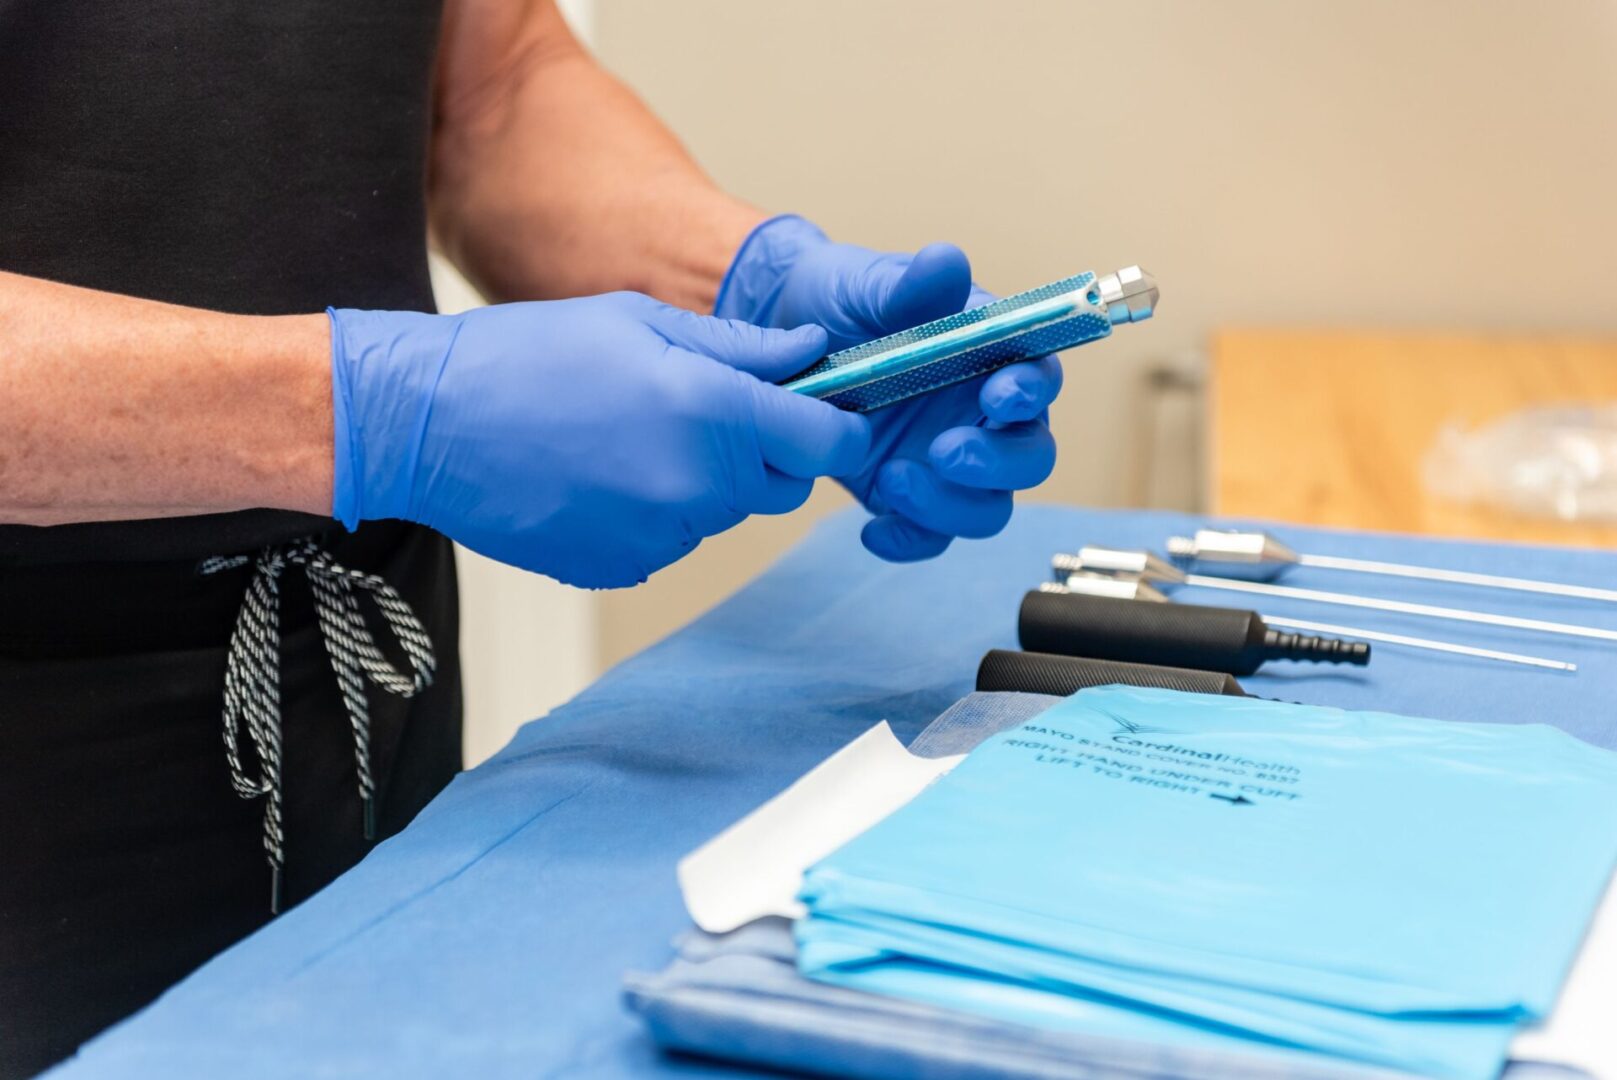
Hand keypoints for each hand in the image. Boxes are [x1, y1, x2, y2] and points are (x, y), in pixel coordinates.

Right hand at [327, 293, 870, 587]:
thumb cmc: (525, 357)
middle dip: (762, 450)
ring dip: (701, 480)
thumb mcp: (639, 323)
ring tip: (626, 434)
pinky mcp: (623, 568)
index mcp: (710, 413)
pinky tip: (599, 473)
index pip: (828, 443)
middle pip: (780, 484)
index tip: (827, 414)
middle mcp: (695, 487)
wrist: (423, 423)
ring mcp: (659, 537)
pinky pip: (672, 539)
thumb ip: (740, 348)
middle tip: (698, 406)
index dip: (837, 428)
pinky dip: (654, 511)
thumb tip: (812, 356)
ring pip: (722, 512)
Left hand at [715, 216, 1061, 560]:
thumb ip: (911, 283)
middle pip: (1029, 457)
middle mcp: (982, 415)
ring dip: (951, 506)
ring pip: (986, 508)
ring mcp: (947, 461)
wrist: (783, 333)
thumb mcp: (870, 284)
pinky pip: (928, 535)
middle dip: (998, 463)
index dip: (1031, 391)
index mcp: (991, 357)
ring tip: (892, 480)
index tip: (1000, 393)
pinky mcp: (907, 495)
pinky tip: (873, 528)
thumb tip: (946, 262)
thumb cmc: (843, 300)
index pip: (1038, 379)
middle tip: (945, 452)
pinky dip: (908, 540)